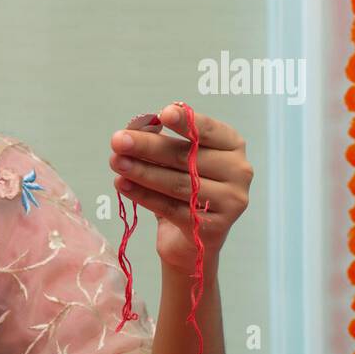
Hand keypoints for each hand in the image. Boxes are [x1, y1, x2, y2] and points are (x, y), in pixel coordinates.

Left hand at [107, 103, 252, 275]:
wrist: (190, 240)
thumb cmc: (182, 188)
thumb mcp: (175, 160)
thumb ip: (160, 140)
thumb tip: (137, 129)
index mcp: (232, 146)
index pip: (208, 130)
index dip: (186, 121)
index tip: (163, 114)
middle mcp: (238, 172)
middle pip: (187, 157)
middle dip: (148, 147)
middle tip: (117, 141)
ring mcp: (230, 201)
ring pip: (178, 183)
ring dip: (142, 171)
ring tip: (116, 163)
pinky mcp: (213, 227)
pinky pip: (171, 208)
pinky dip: (143, 196)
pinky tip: (122, 185)